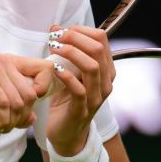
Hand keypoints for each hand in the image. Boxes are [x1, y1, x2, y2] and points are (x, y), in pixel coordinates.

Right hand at [0, 54, 55, 134]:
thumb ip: (15, 108)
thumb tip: (32, 117)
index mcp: (11, 62)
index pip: (45, 68)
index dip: (44, 88)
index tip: (29, 104)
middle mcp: (4, 61)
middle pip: (30, 93)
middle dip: (22, 116)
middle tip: (9, 125)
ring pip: (17, 101)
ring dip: (11, 122)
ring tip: (0, 128)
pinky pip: (3, 104)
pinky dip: (1, 120)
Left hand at [45, 24, 115, 154]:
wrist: (66, 133)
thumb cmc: (67, 99)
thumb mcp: (70, 72)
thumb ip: (67, 53)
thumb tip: (56, 28)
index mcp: (105, 69)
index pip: (101, 39)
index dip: (81, 30)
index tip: (61, 30)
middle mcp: (105, 82)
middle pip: (97, 50)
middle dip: (75, 38)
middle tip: (56, 37)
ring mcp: (96, 97)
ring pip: (92, 67)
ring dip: (71, 53)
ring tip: (54, 49)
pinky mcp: (82, 110)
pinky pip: (79, 90)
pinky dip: (67, 76)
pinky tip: (55, 69)